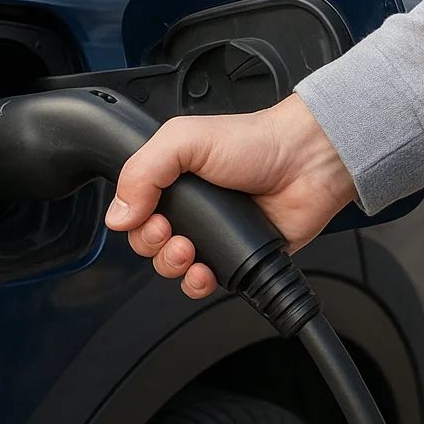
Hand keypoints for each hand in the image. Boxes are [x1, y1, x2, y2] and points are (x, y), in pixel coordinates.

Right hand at [105, 94, 357, 298]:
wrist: (305, 163)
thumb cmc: (254, 142)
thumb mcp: (183, 139)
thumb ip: (143, 171)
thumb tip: (118, 214)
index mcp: (171, 178)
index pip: (132, 211)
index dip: (133, 221)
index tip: (148, 217)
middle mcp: (189, 207)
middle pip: (148, 243)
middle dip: (153, 245)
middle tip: (171, 233)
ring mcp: (212, 233)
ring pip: (173, 267)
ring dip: (173, 266)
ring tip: (190, 252)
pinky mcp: (235, 256)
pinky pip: (206, 283)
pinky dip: (198, 284)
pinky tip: (205, 272)